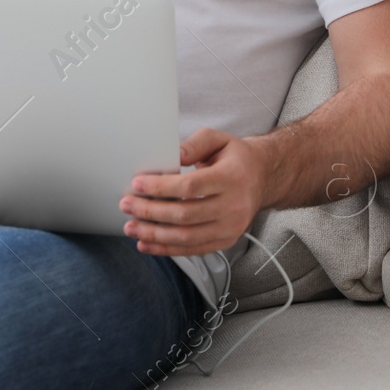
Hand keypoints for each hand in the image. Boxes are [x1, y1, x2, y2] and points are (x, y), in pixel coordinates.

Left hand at [118, 128, 269, 256]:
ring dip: (154, 234)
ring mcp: (231, 227)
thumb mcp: (218, 139)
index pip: (190, 186)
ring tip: (131, 227)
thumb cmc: (235, 158)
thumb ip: (195, 144)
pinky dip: (167, 249)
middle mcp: (234, 206)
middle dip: (151, 211)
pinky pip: (193, 250)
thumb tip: (175, 154)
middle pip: (185, 214)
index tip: (137, 184)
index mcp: (232, 178)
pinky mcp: (226, 241)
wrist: (262, 178)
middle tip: (127, 204)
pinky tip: (147, 243)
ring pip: (186, 237)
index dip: (161, 188)